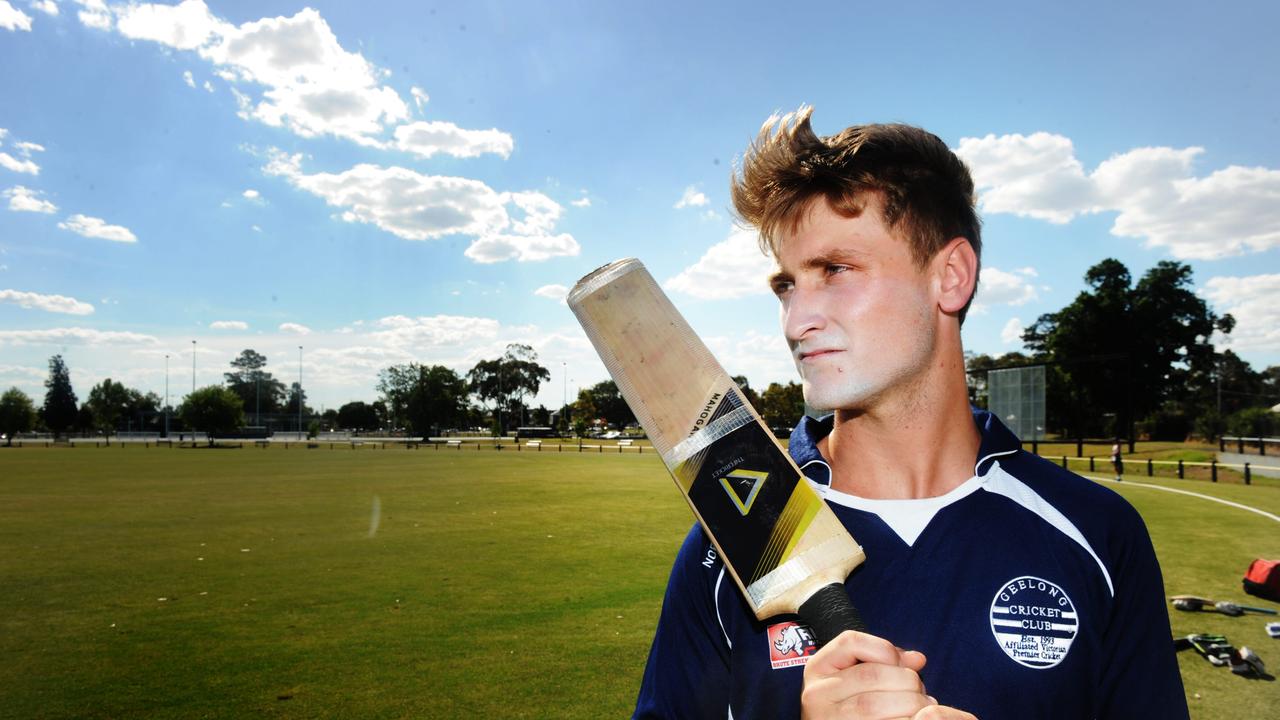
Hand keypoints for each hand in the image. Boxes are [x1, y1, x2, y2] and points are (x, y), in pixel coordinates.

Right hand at [800, 630, 976, 719]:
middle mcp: (817, 693)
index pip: (851, 642)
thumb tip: (917, 659)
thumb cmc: (849, 707)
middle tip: (921, 693)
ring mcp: (826, 718)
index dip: (886, 649)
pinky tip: (914, 719)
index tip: (904, 665)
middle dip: (906, 680)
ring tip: (922, 708)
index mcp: (818, 668)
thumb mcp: (855, 678)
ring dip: (909, 705)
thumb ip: (884, 663)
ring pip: (873, 705)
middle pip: (869, 674)